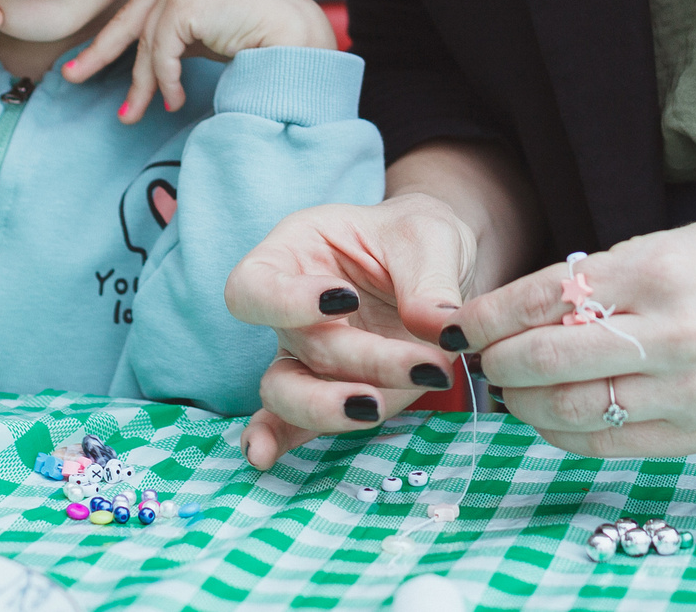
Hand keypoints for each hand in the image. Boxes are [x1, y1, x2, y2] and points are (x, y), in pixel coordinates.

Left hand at [61, 0, 336, 123]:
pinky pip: (161, 52)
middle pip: (129, 21)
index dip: (110, 41)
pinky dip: (165, 80)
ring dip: (145, 84)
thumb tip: (145, 67)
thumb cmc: (258, 35)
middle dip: (99, 54)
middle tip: (72, 78)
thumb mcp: (206, 34)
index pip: (136, 10)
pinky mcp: (183, 3)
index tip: (85, 65)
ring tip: (139, 112)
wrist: (294, 32)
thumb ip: (177, 37)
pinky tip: (175, 100)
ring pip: (145, 43)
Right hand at [222, 194, 476, 467]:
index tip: (347, 299)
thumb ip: (431, 280)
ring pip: (289, 392)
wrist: (439, 262)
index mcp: (296, 252)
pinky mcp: (331, 390)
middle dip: (359, 361)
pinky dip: (279, 441)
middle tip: (425, 366)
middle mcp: (289, 309)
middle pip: (297, 347)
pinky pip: (292, 422)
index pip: (255, 285)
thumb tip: (440, 332)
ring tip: (376, 408)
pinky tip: (265, 459)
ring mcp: (306, 355)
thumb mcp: (432, 236)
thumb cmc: (419, 235)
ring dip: (332, 407)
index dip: (285, 302)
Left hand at [452, 205, 695, 457]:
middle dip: (500, 366)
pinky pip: (612, 444)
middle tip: (485, 358)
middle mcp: (674, 337)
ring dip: (526, 405)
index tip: (466, 325)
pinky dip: (567, 433)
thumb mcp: (665, 243)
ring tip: (514, 389)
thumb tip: (521, 314)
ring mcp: (691, 393)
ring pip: (573, 413)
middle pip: (550, 365)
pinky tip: (553, 415)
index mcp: (659, 272)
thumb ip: (597, 279)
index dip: (491, 317)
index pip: (545, 300)